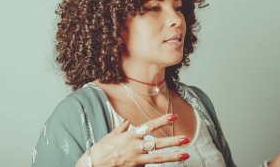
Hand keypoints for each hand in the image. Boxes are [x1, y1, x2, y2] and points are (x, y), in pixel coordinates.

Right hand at [75, 113, 190, 166]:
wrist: (93, 165)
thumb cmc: (101, 149)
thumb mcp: (111, 135)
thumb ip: (122, 127)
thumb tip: (128, 120)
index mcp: (130, 135)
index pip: (150, 126)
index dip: (162, 121)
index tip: (173, 117)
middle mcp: (135, 146)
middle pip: (158, 143)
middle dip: (173, 141)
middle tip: (186, 138)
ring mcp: (137, 159)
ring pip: (158, 158)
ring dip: (173, 156)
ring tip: (186, 154)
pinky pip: (148, 165)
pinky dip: (154, 163)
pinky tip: (167, 162)